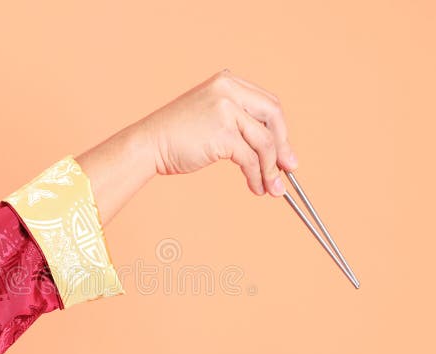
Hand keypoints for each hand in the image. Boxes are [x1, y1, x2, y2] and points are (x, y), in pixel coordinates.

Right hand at [77, 69, 298, 224]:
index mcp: (227, 82)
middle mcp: (228, 90)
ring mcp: (225, 110)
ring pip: (264, 142)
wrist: (147, 144)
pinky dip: (256, 176)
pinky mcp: (222, 134)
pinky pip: (250, 158)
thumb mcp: (211, 118)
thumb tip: (274, 151)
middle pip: (273, 117)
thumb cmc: (176, 136)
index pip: (268, 104)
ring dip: (271, 169)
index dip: (281, 130)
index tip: (284, 153)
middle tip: (288, 170)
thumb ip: (240, 125)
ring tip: (272, 188)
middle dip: (283, 147)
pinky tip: (256, 187)